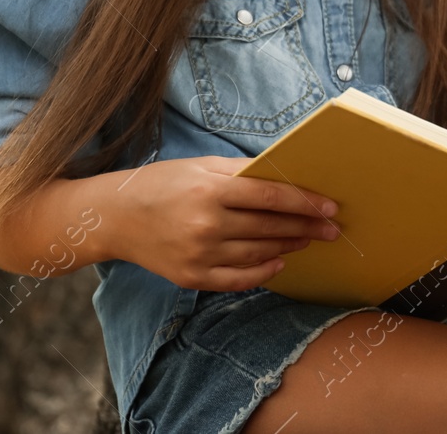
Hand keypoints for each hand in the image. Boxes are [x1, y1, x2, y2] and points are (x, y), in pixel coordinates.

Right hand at [110, 155, 342, 290]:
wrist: (115, 217)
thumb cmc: (162, 184)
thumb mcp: (200, 166)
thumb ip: (241, 172)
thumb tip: (283, 176)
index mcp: (210, 191)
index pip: (271, 197)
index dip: (305, 202)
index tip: (330, 207)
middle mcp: (206, 224)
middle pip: (270, 227)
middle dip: (306, 227)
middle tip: (331, 228)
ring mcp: (199, 255)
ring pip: (259, 253)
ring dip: (289, 247)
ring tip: (307, 240)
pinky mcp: (192, 277)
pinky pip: (238, 280)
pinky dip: (263, 273)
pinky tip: (279, 262)